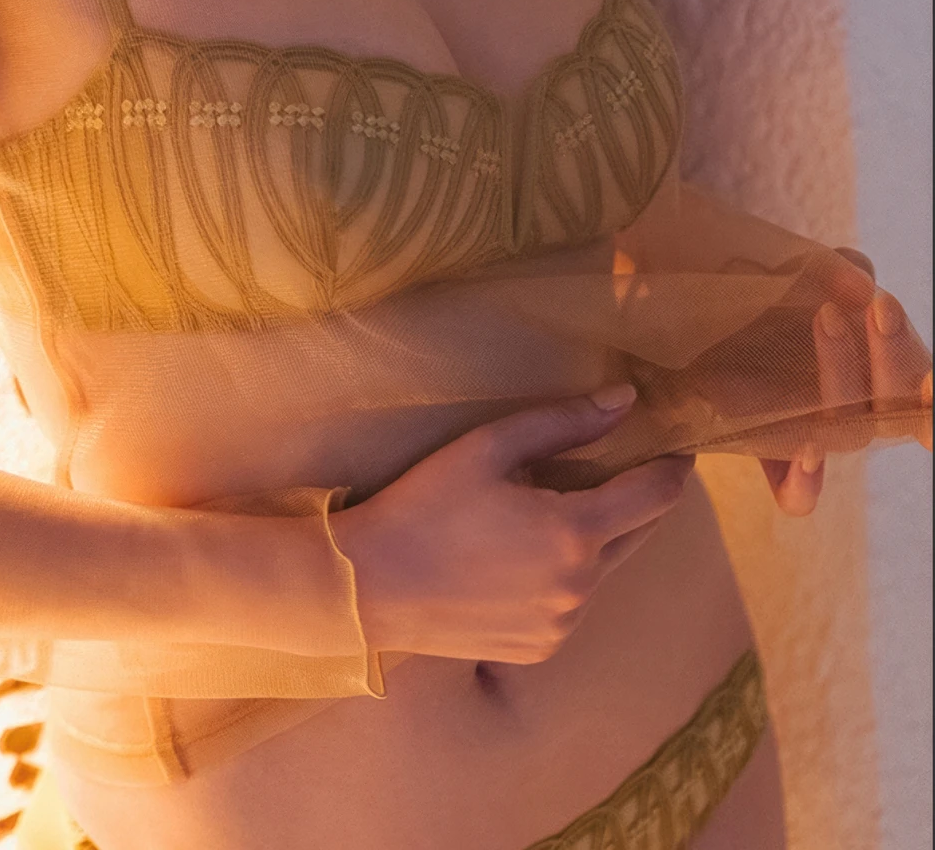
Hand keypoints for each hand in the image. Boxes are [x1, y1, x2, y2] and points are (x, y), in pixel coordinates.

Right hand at [331, 387, 693, 664]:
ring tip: (551, 511)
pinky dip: (564, 576)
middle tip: (622, 468)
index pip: (656, 495)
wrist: (370, 585)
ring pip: (603, 569)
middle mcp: (582, 587)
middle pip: (639, 533)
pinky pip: (572, 604)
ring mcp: (563, 626)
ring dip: (596, 538)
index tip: (679, 446)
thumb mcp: (489, 447)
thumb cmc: (425, 504)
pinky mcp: (540, 649)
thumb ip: (564, 423)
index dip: (674, 467)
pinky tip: (519, 557)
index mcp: (575, 532)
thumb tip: (625, 400)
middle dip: (638, 499)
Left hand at [761, 247, 932, 515]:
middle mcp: (851, 406)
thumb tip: (861, 279)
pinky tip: (807, 453)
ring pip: (848, 433)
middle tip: (881, 305)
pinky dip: (804, 484)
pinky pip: (796, 494)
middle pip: (894, 406)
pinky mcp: (766, 453)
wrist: (686, 325)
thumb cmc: (752, 299)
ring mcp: (812, 432)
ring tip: (827, 315)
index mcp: (871, 367)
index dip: (934, 399)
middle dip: (895, 355)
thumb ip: (830, 271)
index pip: (918, 385)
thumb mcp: (788, 273)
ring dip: (844, 378)